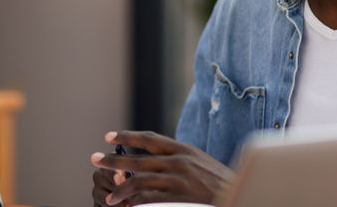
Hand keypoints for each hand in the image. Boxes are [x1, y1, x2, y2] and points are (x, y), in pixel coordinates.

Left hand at [90, 130, 232, 205]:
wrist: (241, 196)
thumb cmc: (220, 184)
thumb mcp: (201, 164)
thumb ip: (177, 159)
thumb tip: (149, 159)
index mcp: (184, 150)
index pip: (149, 139)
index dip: (127, 137)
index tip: (108, 136)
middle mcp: (180, 162)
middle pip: (137, 159)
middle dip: (113, 159)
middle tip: (94, 159)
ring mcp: (179, 181)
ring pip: (139, 182)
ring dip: (121, 190)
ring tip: (110, 198)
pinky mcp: (179, 199)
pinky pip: (149, 200)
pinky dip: (135, 204)